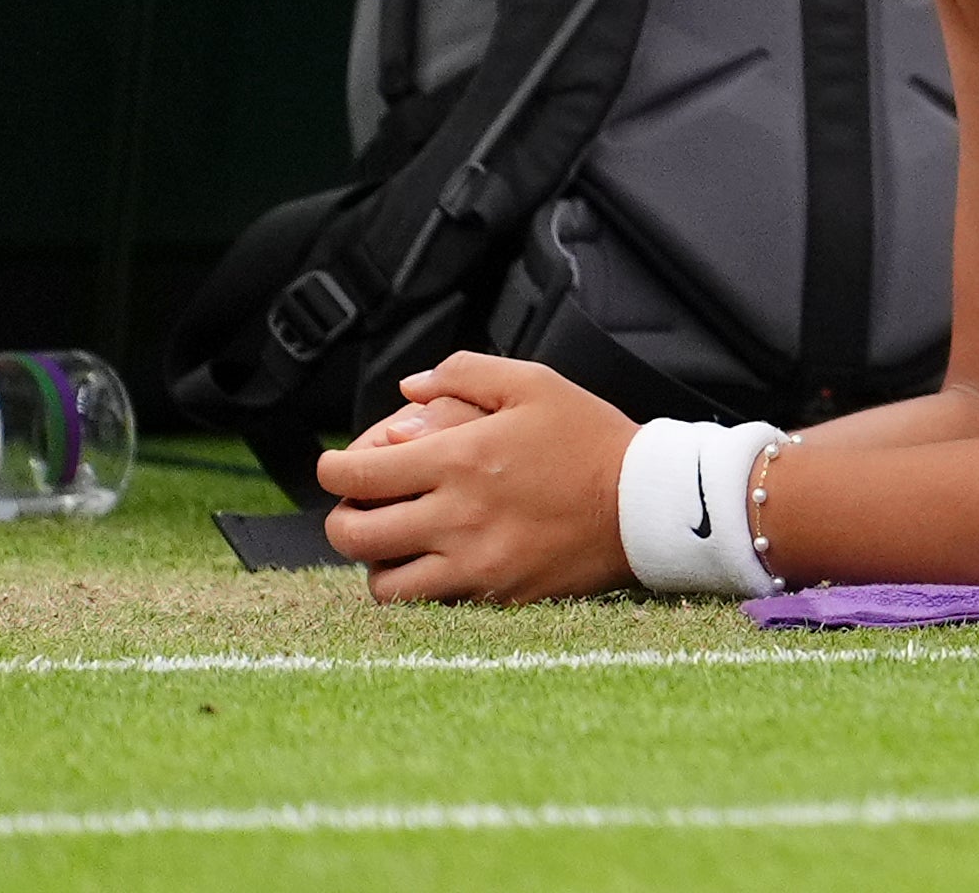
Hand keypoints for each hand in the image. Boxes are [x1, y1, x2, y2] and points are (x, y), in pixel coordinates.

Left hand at [311, 352, 638, 603]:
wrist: (647, 503)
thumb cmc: (591, 439)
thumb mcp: (536, 383)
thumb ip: (465, 373)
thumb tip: (408, 390)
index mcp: (461, 458)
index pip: (356, 475)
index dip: (332, 469)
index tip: (336, 466)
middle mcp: (457, 515)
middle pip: (353, 534)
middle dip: (341, 519)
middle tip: (359, 508)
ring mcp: (474, 562)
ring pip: (381, 582)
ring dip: (376, 562)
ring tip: (396, 543)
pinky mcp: (493, 596)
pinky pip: (426, 605)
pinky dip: (417, 588)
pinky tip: (434, 564)